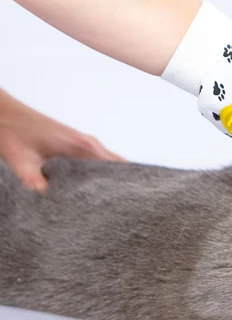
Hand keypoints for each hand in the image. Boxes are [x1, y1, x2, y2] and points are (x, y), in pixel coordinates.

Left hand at [0, 90, 123, 191]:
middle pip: (118, 165)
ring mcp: (84, 142)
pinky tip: (96, 187)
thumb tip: (51, 203)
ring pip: (109, 163)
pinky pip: (99, 160)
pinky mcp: (77, 144)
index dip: (125, 183)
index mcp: (82, 146)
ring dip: (113, 178)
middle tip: (123, 205)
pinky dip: (102, 173)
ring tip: (114, 200)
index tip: (131, 198)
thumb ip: (35, 181)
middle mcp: (88, 143)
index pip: (116, 166)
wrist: (4, 113)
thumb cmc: (13, 132)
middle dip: (123, 184)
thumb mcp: (20, 161)